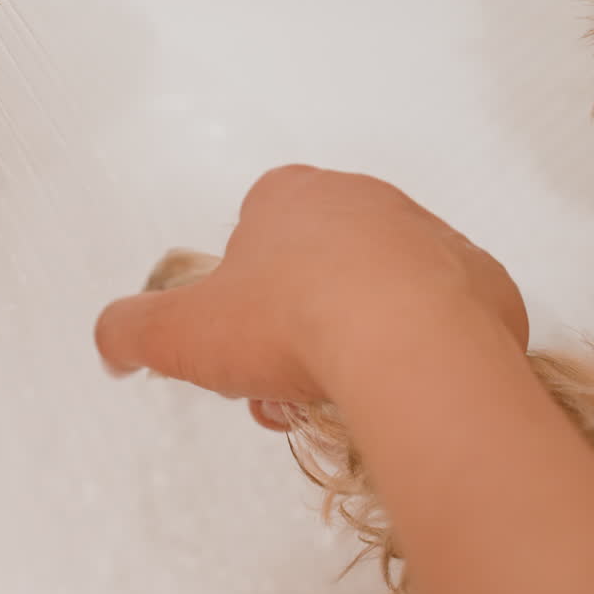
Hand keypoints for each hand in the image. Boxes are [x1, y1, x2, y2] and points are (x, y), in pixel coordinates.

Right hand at [95, 164, 528, 409]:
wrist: (410, 348)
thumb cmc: (288, 323)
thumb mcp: (176, 334)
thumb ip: (127, 332)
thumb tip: (110, 345)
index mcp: (289, 196)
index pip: (252, 230)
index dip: (238, 292)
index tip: (239, 341)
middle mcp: (364, 201)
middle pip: (313, 269)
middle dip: (292, 327)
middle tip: (282, 383)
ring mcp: (430, 237)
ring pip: (376, 295)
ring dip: (350, 342)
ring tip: (337, 397)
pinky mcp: (483, 284)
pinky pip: (441, 319)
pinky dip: (416, 352)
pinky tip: (397, 388)